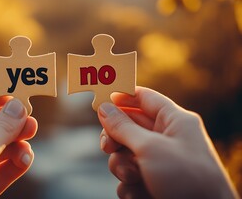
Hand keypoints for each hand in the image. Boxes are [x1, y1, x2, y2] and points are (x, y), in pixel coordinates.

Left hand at [0, 84, 37, 198]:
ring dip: (17, 139)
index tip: (21, 90)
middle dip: (12, 119)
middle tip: (31, 118)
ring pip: (0, 141)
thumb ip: (1, 127)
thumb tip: (18, 105)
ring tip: (30, 138)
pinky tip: (24, 159)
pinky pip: (4, 163)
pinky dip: (17, 159)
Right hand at [98, 87, 237, 198]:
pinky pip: (130, 176)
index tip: (101, 100)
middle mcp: (168, 139)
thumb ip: (123, 127)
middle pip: (130, 127)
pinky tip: (139, 193)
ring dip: (122, 166)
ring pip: (126, 154)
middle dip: (116, 138)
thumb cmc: (186, 178)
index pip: (145, 98)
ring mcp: (160, 162)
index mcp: (175, 121)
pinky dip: (129, 185)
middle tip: (107, 147)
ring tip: (133, 177)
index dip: (123, 96)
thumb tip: (104, 108)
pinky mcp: (155, 183)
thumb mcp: (150, 148)